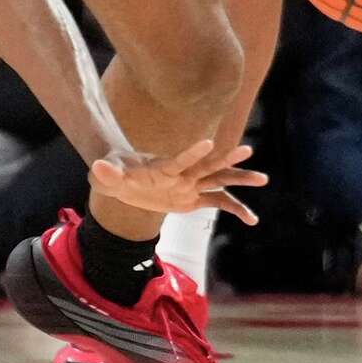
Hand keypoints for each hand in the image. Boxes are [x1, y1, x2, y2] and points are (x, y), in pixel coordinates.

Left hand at [89, 139, 268, 224]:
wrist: (123, 180)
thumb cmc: (115, 172)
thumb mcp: (107, 174)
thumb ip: (107, 172)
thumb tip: (98, 167)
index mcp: (163, 166)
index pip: (179, 159)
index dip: (191, 152)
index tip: (209, 142)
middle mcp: (181, 173)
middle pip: (207, 165)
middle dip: (226, 159)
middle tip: (247, 150)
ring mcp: (190, 185)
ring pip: (219, 181)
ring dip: (239, 180)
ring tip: (263, 180)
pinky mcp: (192, 198)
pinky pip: (217, 203)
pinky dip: (234, 209)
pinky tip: (252, 220)